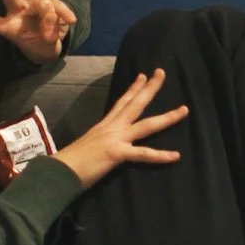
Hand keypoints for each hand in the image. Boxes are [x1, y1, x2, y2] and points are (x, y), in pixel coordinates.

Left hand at [0, 0, 76, 63]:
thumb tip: (51, 16)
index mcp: (10, 27)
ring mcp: (34, 4)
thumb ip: (47, 35)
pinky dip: (64, 13)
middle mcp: (19, 11)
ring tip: (55, 32)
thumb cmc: (42, 43)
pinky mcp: (49, 0)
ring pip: (42, 5)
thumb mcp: (45, 46)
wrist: (56, 39)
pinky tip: (72, 21)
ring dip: (51, 19)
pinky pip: (57, 4)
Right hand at [52, 69, 188, 188]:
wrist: (59, 172)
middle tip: (162, 73)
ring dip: (168, 117)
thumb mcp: (87, 146)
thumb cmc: (69, 163)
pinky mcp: (117, 153)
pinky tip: (176, 155)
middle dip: (150, 88)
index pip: (121, 102)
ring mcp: (115, 139)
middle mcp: (111, 128)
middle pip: (135, 104)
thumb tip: (103, 146)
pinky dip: (160, 156)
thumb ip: (98, 142)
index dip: (133, 88)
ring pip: (147, 124)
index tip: (143, 76)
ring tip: (185, 110)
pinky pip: (143, 154)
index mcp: (103, 126)